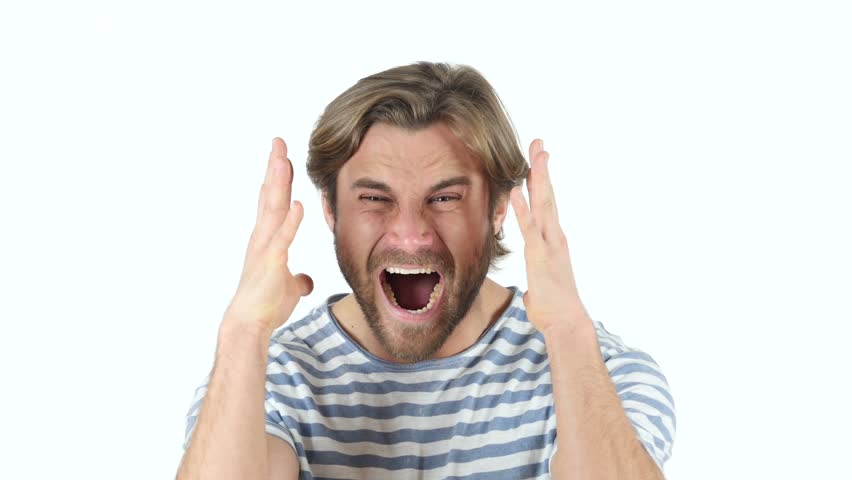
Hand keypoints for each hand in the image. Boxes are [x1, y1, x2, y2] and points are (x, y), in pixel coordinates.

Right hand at [222, 138, 312, 337]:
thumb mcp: (288, 289)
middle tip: (278, 142)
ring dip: (279, 184)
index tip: (284, 157)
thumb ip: (297, 280)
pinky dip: (291, 221)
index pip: (274, 201)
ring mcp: (265, 247)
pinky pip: (283, 238)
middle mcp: (263, 237)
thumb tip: (305, 281)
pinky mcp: (271, 262)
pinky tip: (298, 205)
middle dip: (275, 168)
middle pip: (270, 195)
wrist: (249, 324)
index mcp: (268, 239)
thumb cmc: (266, 305)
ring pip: (273, 209)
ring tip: (284, 159)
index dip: (280, 179)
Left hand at [510, 139, 588, 333]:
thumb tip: (534, 291)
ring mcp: (549, 243)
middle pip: (548, 195)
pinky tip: (517, 190)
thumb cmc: (554, 309)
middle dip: (542, 167)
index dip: (542, 181)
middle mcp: (554, 236)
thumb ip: (538, 282)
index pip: (547, 204)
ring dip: (538, 177)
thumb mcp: (542, 287)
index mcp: (554, 241)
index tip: (539, 159)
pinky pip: (530, 227)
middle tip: (539, 142)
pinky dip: (523, 207)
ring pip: (543, 203)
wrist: (567, 322)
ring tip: (535, 153)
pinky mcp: (540, 255)